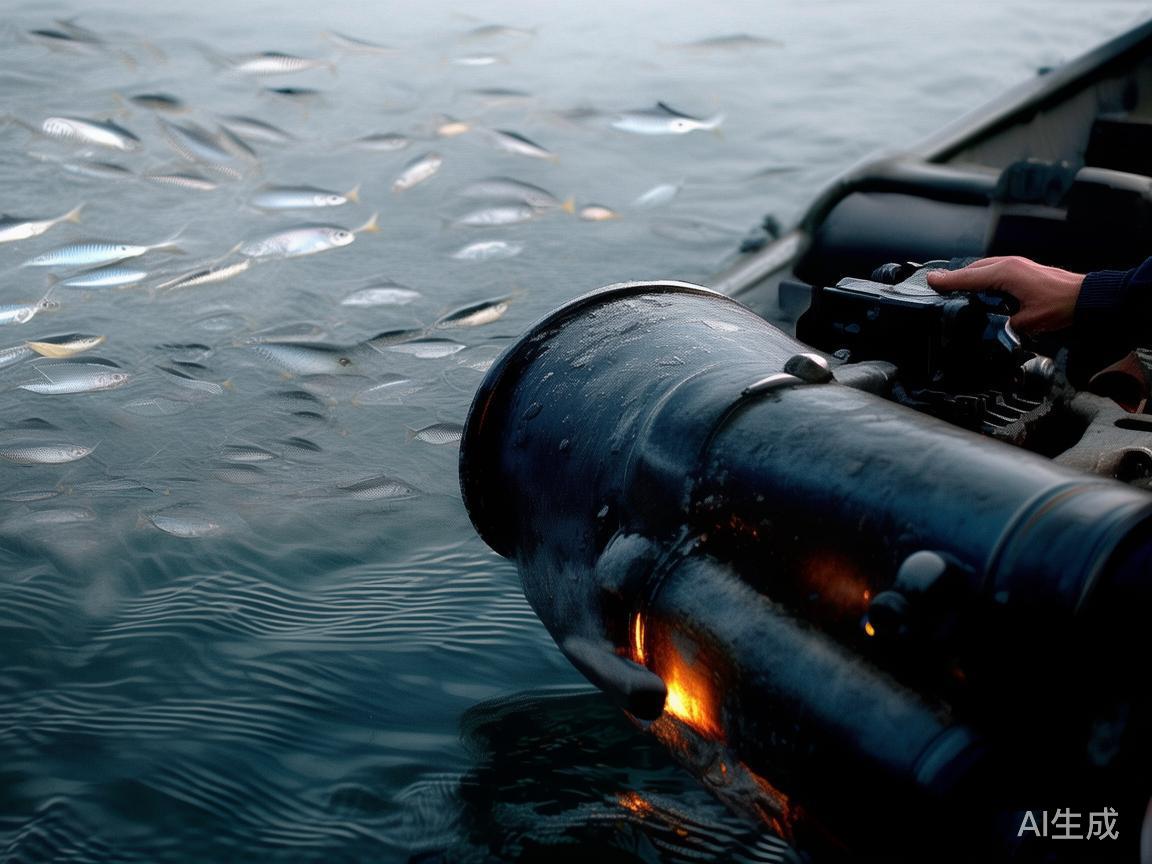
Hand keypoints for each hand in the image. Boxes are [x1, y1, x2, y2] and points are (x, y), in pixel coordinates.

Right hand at [925, 256, 1084, 334]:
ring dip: (968, 277)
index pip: (968, 277)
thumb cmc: (1061, 305)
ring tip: (953, 289)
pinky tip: (978, 289)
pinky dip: (981, 277)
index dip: (947, 280)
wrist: (1086, 297)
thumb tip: (985, 326)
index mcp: (1006, 273)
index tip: (930, 281)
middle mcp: (1009, 264)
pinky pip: (993, 270)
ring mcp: (1016, 265)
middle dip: (954, 278)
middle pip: (972, 269)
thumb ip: (1000, 323)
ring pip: (982, 268)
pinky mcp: (1021, 269)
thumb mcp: (1025, 321)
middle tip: (937, 288)